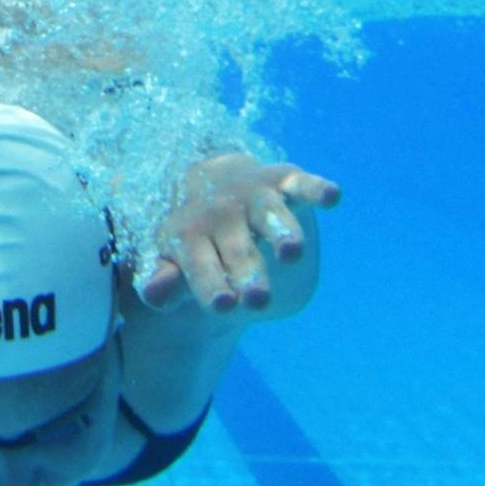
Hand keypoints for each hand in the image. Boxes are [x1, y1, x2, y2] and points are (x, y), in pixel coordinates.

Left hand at [141, 153, 339, 313]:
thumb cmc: (192, 238)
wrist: (207, 181)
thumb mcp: (172, 261)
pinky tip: (332, 196)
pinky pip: (300, 183)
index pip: (199, 266)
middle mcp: (220, 214)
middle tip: (257, 299)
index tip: (223, 304)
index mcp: (188, 236)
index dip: (210, 285)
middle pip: (237, 249)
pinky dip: (316, 188)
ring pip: (269, 215)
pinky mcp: (282, 181)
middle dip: (248, 273)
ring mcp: (252, 196)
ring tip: (291, 254)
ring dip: (281, 232)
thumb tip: (152, 293)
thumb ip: (164, 282)